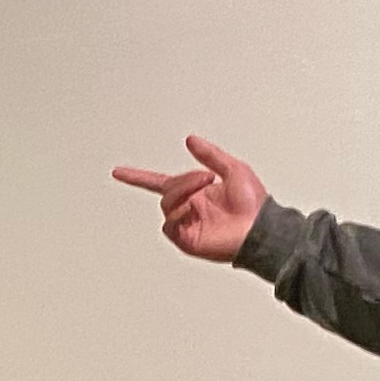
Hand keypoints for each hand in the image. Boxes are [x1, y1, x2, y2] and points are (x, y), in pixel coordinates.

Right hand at [109, 134, 266, 263]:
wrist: (261, 228)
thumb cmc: (255, 204)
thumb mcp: (234, 168)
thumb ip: (210, 154)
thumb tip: (191, 140)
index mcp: (196, 193)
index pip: (160, 183)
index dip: (138, 177)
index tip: (118, 172)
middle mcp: (189, 208)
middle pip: (166, 191)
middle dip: (184, 180)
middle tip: (207, 177)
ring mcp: (187, 225)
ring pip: (167, 204)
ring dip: (183, 192)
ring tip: (204, 190)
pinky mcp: (187, 240)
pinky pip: (170, 224)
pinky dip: (179, 212)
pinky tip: (194, 208)